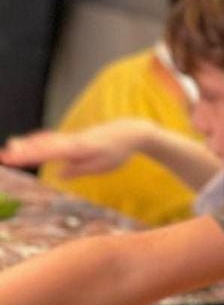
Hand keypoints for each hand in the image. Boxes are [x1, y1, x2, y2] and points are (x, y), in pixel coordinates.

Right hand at [1, 121, 147, 176]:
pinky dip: (38, 140)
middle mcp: (71, 140)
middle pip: (42, 145)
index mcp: (77, 148)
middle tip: (2, 157)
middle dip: (22, 151)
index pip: (47, 152)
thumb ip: (80, 169)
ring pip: (46, 140)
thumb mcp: (102, 165)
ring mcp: (71, 138)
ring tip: (8, 149)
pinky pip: (53, 139)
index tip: (11, 159)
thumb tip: (59, 173)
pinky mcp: (74, 138)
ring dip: (27, 144)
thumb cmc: (118, 151)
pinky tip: (27, 143)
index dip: (28, 155)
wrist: (130, 131)